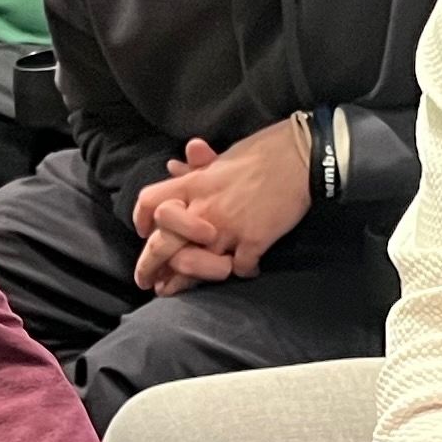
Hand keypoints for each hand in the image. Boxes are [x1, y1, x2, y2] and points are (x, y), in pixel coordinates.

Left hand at [129, 124, 309, 292]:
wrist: (301, 157)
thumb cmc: (263, 152)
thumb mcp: (222, 158)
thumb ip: (196, 167)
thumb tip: (173, 166)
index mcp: (194, 185)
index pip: (149, 203)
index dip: (140, 220)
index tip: (143, 234)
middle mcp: (204, 209)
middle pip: (162, 245)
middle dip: (150, 267)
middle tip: (149, 282)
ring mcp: (228, 228)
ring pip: (197, 266)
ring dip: (189, 282)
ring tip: (184, 289)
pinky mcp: (254, 241)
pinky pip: (240, 269)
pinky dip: (243, 272)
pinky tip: (246, 270)